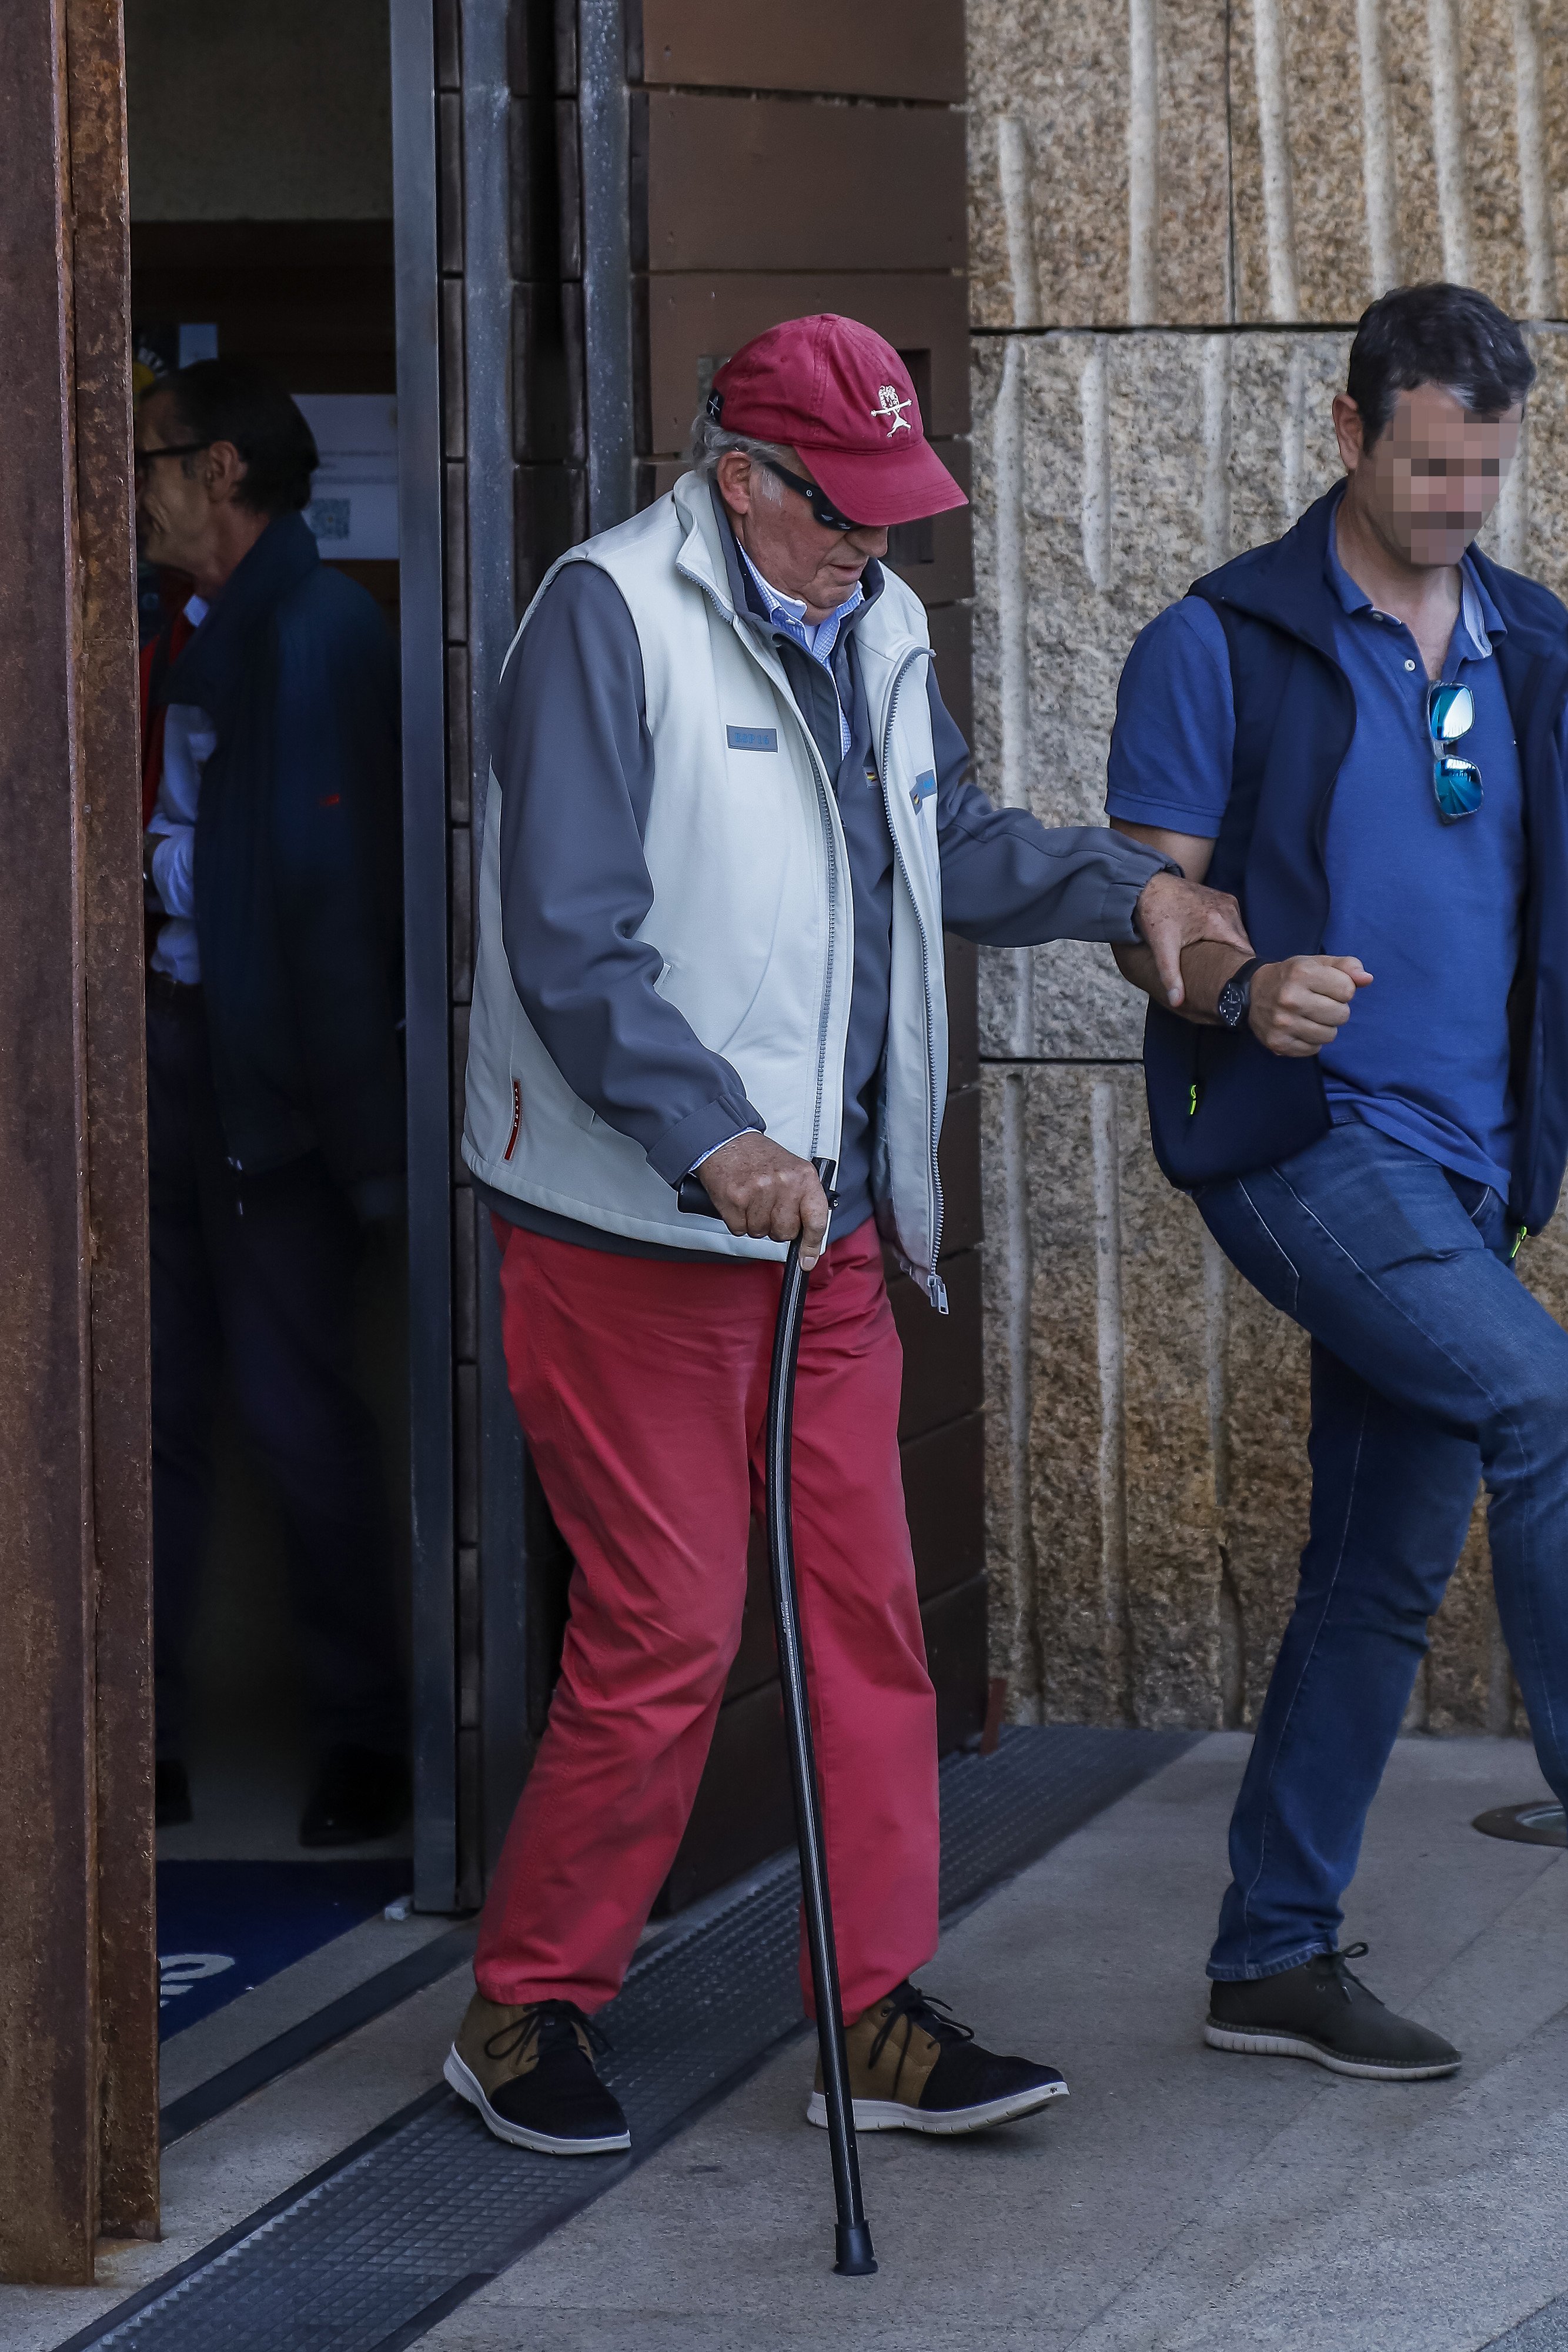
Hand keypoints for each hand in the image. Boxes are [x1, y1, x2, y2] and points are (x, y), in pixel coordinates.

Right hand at [689, 1134, 831, 1269]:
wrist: (726, 1141)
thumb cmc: (760, 1158)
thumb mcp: (793, 1171)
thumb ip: (804, 1201)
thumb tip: (809, 1238)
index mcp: (803, 1177)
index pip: (816, 1219)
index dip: (812, 1244)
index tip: (807, 1260)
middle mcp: (784, 1184)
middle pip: (785, 1232)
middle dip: (776, 1227)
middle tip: (769, 1207)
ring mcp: (759, 1191)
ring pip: (761, 1233)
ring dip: (755, 1223)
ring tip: (753, 1200)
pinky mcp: (735, 1199)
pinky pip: (740, 1229)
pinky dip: (738, 1221)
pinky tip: (740, 1202)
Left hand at [1134, 872, 1253, 1007]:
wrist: (1147, 884)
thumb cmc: (1155, 913)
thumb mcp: (1163, 946)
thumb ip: (1171, 975)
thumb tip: (1176, 1001)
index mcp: (1221, 921)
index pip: (1244, 952)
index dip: (1240, 970)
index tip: (1235, 985)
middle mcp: (1229, 909)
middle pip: (1242, 944)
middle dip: (1235, 961)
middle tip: (1226, 981)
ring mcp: (1227, 902)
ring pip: (1238, 934)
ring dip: (1230, 949)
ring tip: (1220, 967)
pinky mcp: (1221, 899)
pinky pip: (1231, 923)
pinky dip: (1225, 936)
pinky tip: (1214, 948)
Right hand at [1249, 956, 1371, 1055]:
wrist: (1251, 993)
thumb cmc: (1290, 977)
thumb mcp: (1316, 963)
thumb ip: (1346, 966)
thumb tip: (1367, 979)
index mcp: (1302, 973)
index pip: (1348, 990)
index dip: (1342, 989)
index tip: (1327, 988)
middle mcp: (1290, 999)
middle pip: (1342, 1015)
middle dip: (1336, 1009)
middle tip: (1319, 1004)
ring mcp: (1283, 1024)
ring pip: (1330, 1035)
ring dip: (1325, 1027)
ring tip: (1311, 1017)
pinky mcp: (1278, 1043)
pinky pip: (1314, 1049)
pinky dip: (1311, 1041)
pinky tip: (1300, 1028)